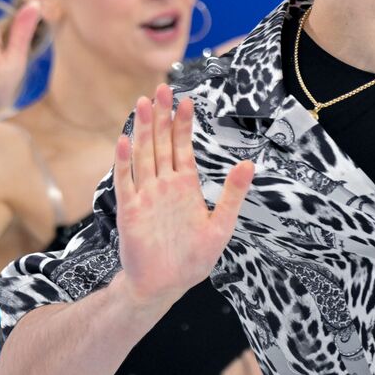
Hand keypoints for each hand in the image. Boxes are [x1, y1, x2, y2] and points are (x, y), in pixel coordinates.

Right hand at [111, 84, 254, 305]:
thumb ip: (232, 193)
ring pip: (143, 155)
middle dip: (161, 116)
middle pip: (161, 143)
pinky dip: (124, 162)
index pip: (183, 147)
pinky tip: (124, 141)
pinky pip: (126, 182)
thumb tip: (250, 163)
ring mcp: (146, 195)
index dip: (183, 124)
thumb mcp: (221, 225)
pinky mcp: (130, 210)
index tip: (187, 99)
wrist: (164, 286)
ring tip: (143, 104)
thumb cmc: (192, 259)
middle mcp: (164, 185)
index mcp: (185, 186)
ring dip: (142, 130)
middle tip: (162, 88)